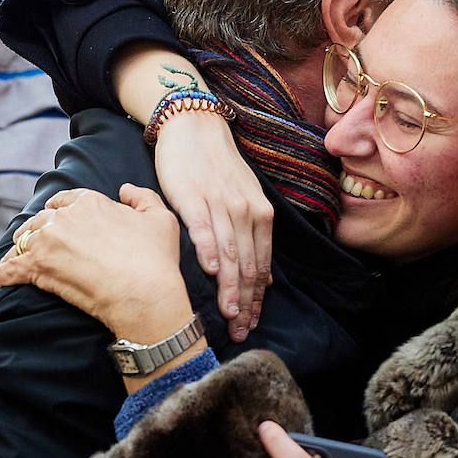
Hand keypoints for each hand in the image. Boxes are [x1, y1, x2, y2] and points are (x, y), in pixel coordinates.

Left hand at [0, 186, 193, 344]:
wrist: (144, 294)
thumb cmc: (156, 259)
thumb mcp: (162, 218)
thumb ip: (143, 197)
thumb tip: (125, 189)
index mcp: (91, 201)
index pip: (64, 199)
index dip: (60, 209)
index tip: (60, 221)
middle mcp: (65, 217)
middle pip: (40, 219)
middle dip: (40, 229)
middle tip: (41, 244)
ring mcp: (48, 242)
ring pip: (22, 240)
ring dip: (21, 248)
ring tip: (22, 260)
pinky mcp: (37, 268)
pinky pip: (9, 268)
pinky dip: (6, 273)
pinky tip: (7, 278)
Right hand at [153, 110, 272, 343]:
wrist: (194, 126)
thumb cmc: (216, 167)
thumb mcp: (244, 199)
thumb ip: (253, 236)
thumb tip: (263, 275)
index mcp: (259, 215)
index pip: (262, 264)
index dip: (257, 298)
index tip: (251, 324)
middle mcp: (246, 212)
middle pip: (248, 266)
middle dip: (245, 303)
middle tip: (240, 331)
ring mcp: (221, 205)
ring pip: (230, 254)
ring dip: (230, 288)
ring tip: (229, 316)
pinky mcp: (194, 197)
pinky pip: (204, 229)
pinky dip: (209, 251)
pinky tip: (211, 273)